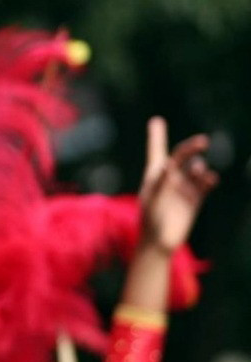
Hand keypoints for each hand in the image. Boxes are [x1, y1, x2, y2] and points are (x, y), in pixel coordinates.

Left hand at [139, 117, 216, 252]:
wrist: (159, 240)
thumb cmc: (149, 218)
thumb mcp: (152, 199)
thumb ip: (161, 182)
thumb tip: (169, 165)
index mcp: (155, 174)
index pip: (156, 151)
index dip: (156, 136)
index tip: (157, 121)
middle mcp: (171, 177)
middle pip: (182, 156)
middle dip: (191, 147)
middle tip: (202, 142)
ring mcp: (185, 186)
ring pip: (195, 170)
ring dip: (198, 167)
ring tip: (199, 169)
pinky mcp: (196, 197)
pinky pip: (204, 184)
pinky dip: (208, 179)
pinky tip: (211, 178)